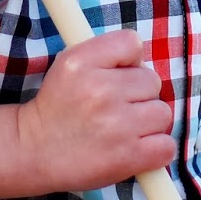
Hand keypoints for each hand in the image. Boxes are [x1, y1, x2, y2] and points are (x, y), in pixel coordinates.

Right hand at [17, 29, 175, 191]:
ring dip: (148, 122)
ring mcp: (116, 125)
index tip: (116, 76)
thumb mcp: (69, 63)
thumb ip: (105, 52)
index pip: (132, 42)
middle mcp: (100, 90)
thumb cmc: (58, 106)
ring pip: (162, 113)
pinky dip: (156, 149)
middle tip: (116, 108)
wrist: (34, 150)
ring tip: (125, 129)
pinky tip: (136, 148)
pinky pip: (166, 146)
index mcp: (82, 62)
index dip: (129, 60)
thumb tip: (143, 60)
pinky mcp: (127, 157)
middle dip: (139, 94)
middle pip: (152, 80)